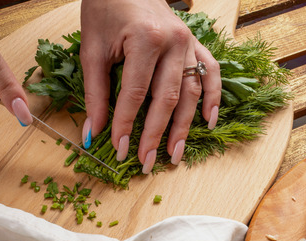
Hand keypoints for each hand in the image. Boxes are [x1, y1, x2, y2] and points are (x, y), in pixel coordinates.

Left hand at [80, 0, 220, 172]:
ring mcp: (188, 42)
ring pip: (191, 91)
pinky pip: (210, 73)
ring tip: (175, 154)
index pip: (136, 94)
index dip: (127, 125)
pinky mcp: (195, 43)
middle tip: (147, 162)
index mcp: (146, 39)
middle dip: (156, 135)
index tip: (121, 150)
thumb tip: (93, 132)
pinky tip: (209, 122)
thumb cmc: (105, 10)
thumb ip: (95, 93)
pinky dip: (212, 98)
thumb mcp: (93, 49)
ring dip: (184, 126)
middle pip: (167, 98)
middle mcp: (173, 42)